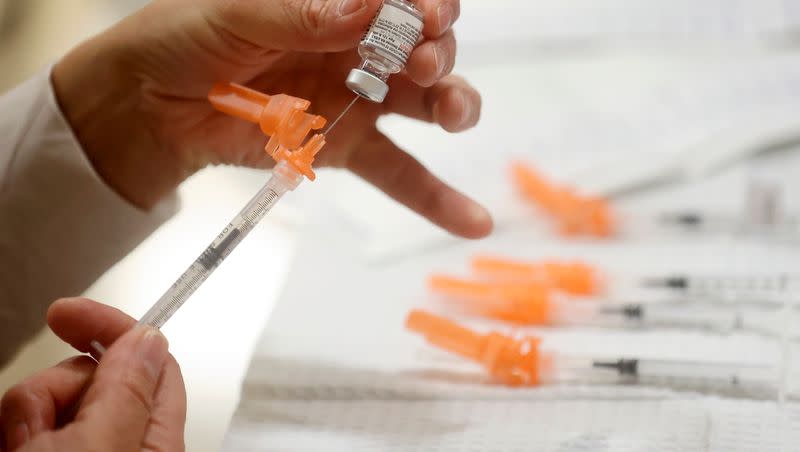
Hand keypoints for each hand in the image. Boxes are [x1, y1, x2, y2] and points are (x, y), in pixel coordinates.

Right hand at [0, 298, 185, 451]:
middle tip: (38, 422)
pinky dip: (13, 428)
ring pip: (54, 397)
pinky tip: (9, 447)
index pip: (152, 362)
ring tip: (21, 447)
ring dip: (28, 413)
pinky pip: (28, 421)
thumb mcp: (98, 447)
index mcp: (156, 440)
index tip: (68, 312)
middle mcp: (123, 443)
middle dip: (57, 384)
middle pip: (94, 376)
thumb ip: (127, 393)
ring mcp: (83, 449)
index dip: (114, 329)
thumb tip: (149, 339)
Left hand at [52, 0, 490, 238]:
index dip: (425, 2)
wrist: (149, 108)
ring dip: (454, 104)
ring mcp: (356, 99)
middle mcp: (356, 45)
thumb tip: (367, 5)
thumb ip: (301, 14)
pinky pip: (399, 171)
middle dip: (435, 50)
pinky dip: (436, 197)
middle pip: (424, 44)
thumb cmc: (182, 40)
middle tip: (421, 61)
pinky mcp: (346, 149)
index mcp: (333, 3)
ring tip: (454, 115)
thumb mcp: (233, 14)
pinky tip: (473, 219)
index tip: (428, 13)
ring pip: (425, 101)